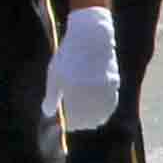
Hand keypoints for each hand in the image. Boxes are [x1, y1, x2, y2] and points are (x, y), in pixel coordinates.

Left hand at [51, 6, 121, 134]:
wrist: (91, 37)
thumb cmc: (68, 56)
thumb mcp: (54, 75)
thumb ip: (51, 96)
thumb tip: (48, 113)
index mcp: (74, 91)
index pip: (74, 118)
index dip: (70, 124)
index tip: (66, 125)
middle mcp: (92, 91)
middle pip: (89, 118)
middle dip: (82, 123)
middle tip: (76, 123)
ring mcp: (105, 87)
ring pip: (103, 113)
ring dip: (95, 118)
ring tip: (90, 120)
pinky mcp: (115, 82)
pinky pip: (112, 102)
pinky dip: (106, 109)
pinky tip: (101, 109)